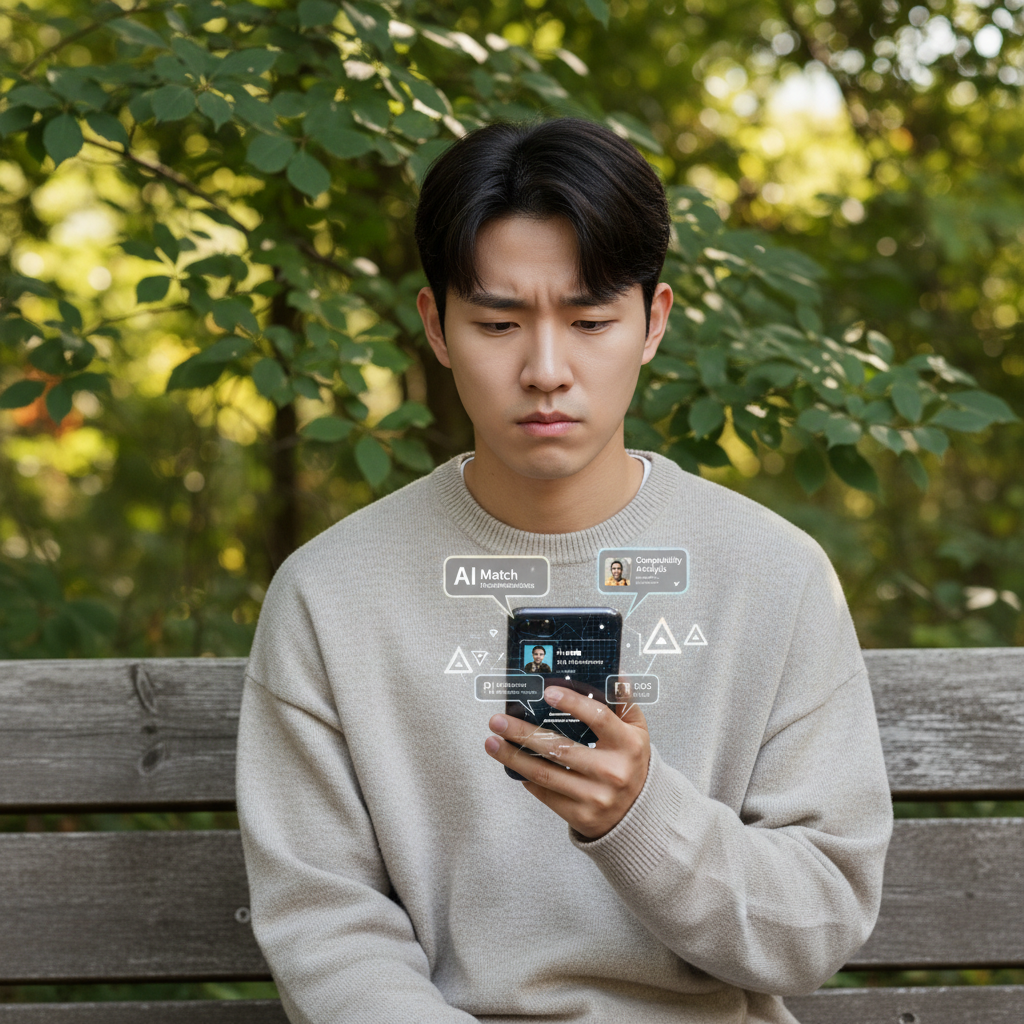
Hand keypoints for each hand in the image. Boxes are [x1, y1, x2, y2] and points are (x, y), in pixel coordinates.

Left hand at [485, 686, 650, 838]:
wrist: (639, 814)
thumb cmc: (631, 763)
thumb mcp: (637, 732)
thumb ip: (625, 702)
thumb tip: (614, 672)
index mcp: (628, 745)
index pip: (598, 718)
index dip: (572, 704)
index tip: (546, 692)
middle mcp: (612, 771)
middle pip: (560, 748)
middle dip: (523, 733)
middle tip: (498, 720)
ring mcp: (595, 796)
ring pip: (545, 773)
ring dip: (513, 757)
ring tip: (491, 742)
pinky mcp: (581, 816)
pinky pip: (545, 794)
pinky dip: (525, 777)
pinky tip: (510, 764)